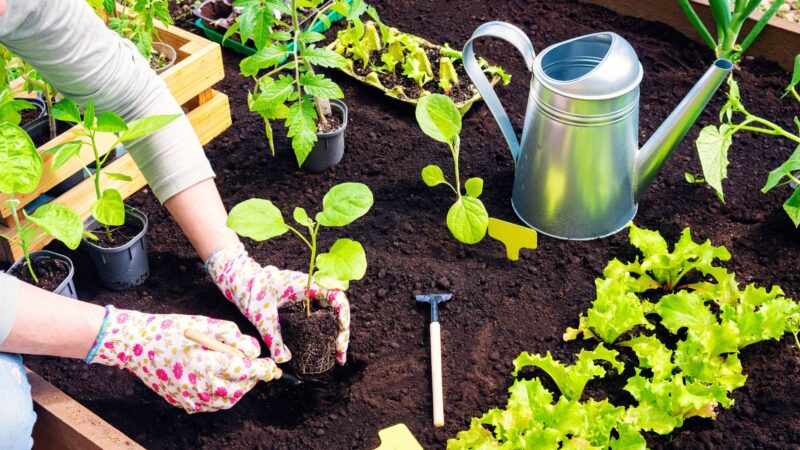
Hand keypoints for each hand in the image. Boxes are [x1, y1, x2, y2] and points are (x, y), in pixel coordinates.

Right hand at [86, 306, 278, 412]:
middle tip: (254, 368)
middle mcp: (197, 385)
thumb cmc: (174, 329)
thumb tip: (254, 353)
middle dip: (251, 380)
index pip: (244, 371)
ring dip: (237, 389)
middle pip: (238, 390)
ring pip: (225, 401)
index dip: (262, 369)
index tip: (272, 367)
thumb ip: (236, 339)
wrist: (137, 344)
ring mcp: (188, 397)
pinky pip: (210, 405)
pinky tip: (219, 380)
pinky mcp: (181, 402)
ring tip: (236, 373)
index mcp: (205, 363)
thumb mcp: (209, 325)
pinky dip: (221, 396)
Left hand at [206, 243, 350, 364]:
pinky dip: (327, 327)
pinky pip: (322, 312)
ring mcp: (309, 293)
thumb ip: (273, 336)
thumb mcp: (261, 316)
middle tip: (340, 355)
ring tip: (337, 353)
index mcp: (307, 285)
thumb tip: (284, 359)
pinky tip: (324, 342)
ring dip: (337, 330)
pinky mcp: (303, 300)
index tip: (339, 340)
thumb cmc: (251, 291)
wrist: (242, 280)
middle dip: (343, 330)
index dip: (344, 318)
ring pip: (332, 310)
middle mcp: (312, 287)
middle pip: (339, 306)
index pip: (337, 297)